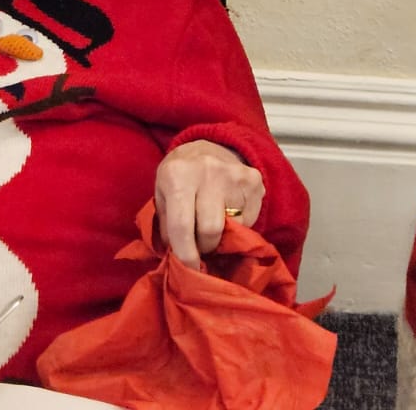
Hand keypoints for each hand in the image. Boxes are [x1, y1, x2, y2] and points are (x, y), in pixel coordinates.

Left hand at [154, 139, 263, 267]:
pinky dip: (239, 224)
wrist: (208, 145)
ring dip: (222, 235)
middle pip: (210, 229)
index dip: (185, 255)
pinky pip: (249, 219)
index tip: (190, 270)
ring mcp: (233, 174)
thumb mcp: (162, 194)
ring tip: (213, 223)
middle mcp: (207, 171)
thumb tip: (176, 258)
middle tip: (200, 244)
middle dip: (205, 246)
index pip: (182, 225)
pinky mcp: (253, 180)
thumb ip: (166, 225)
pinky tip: (228, 210)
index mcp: (178, 175)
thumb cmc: (179, 176)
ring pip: (233, 227)